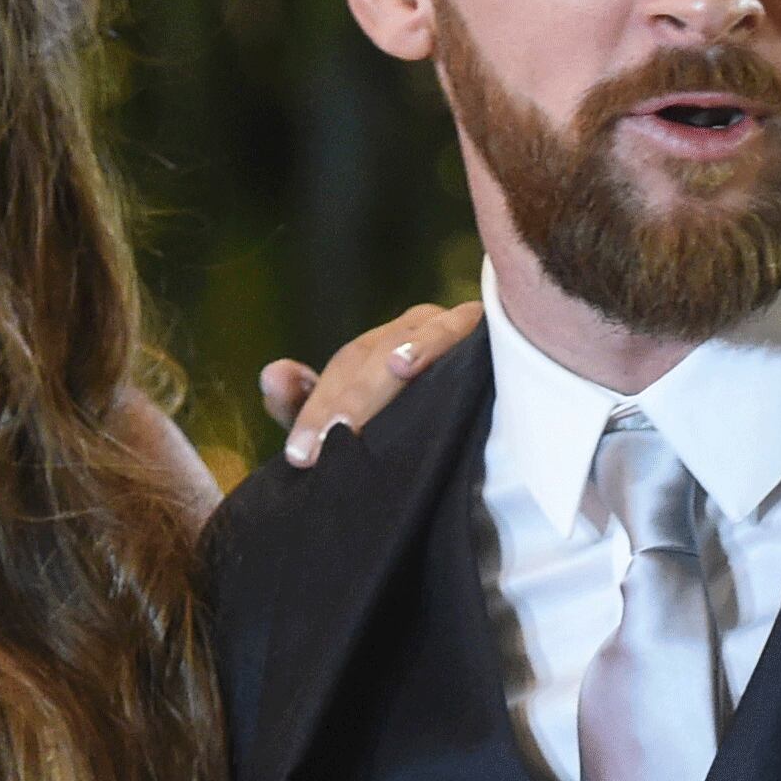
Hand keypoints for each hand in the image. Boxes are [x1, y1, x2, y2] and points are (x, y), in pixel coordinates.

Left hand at [259, 299, 482, 466]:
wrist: (509, 430)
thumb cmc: (422, 426)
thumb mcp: (355, 422)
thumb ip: (305, 405)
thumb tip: (271, 371)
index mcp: (380, 347)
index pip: (340, 370)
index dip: (314, 408)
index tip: (300, 456)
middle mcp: (411, 329)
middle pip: (365, 359)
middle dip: (343, 406)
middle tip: (323, 447)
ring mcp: (447, 324)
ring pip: (402, 345)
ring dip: (377, 380)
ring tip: (350, 414)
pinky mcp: (483, 328)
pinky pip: (456, 330)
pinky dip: (428, 345)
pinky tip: (405, 365)